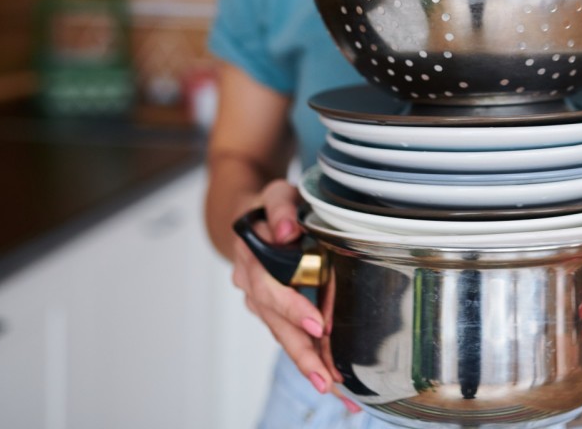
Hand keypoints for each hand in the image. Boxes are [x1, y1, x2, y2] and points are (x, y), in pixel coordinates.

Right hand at [230, 179, 360, 413]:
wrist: (250, 215)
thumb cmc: (269, 205)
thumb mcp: (276, 195)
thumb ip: (281, 210)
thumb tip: (287, 231)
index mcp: (252, 256)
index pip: (270, 287)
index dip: (292, 307)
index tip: (317, 324)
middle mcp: (251, 283)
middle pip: (275, 323)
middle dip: (301, 352)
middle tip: (325, 378)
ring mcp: (260, 300)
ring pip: (281, 334)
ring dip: (305, 360)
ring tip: (331, 386)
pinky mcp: (272, 310)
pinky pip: (288, 333)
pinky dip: (307, 354)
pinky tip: (328, 375)